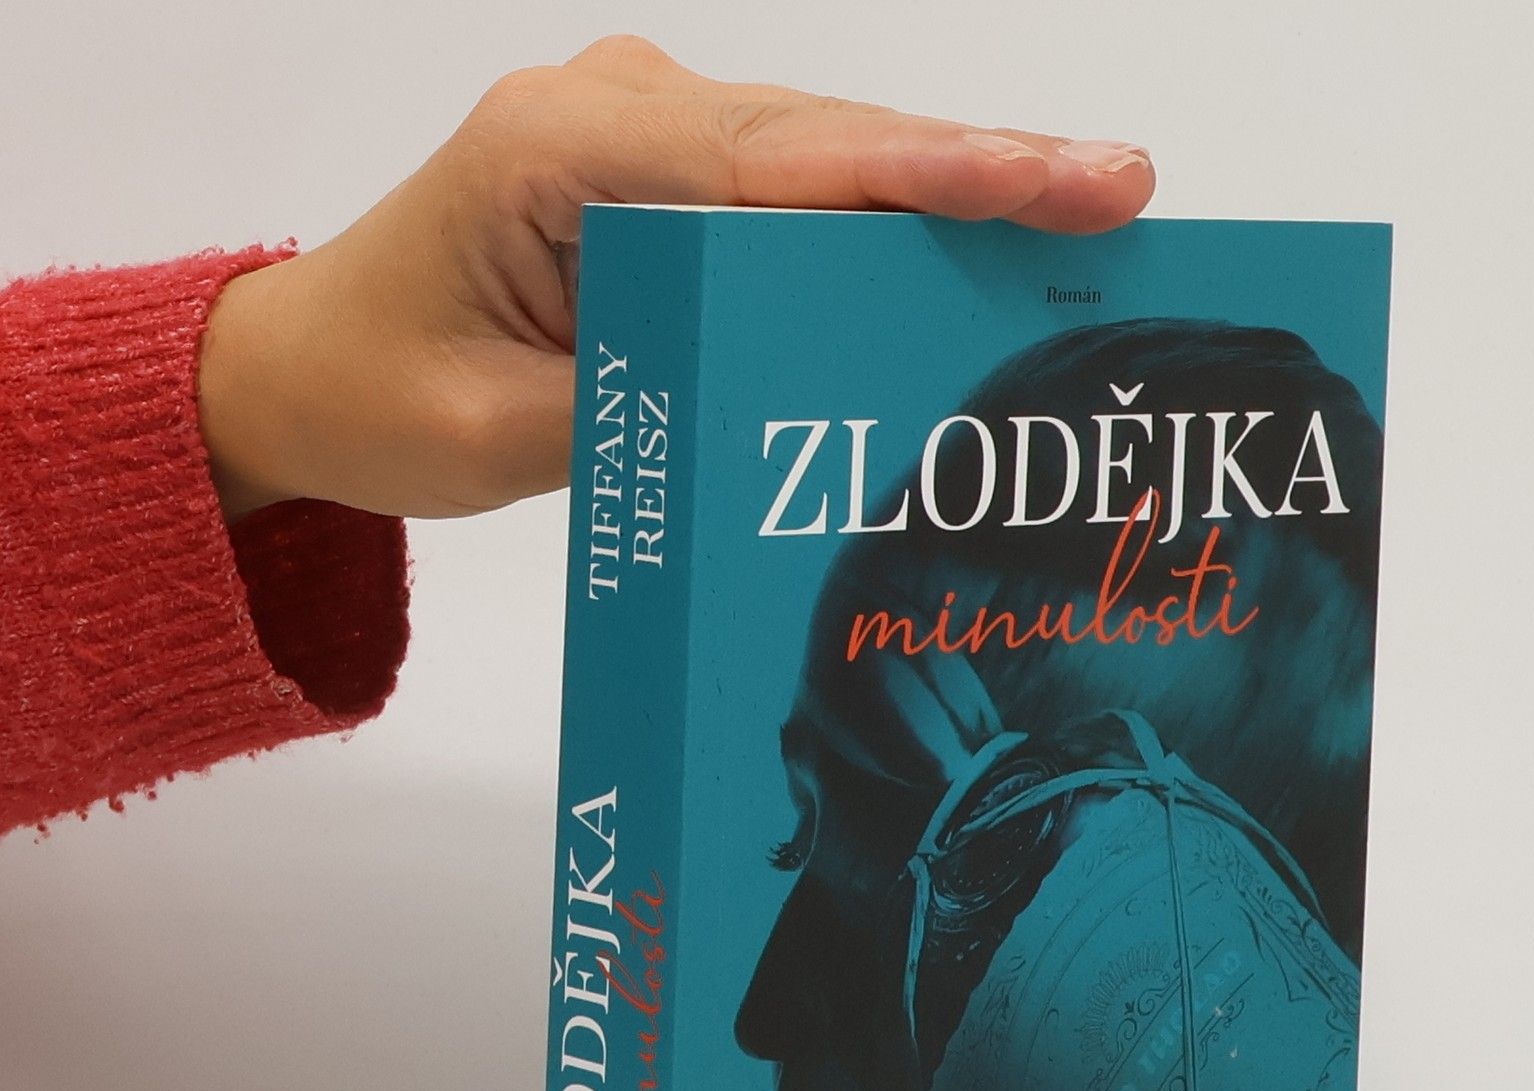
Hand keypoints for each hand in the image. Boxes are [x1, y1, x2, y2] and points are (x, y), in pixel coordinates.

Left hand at [198, 39, 1154, 520]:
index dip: (925, 178)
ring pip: (830, 154)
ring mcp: (648, 133)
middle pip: (830, 140)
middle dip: (981, 170)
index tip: (1051, 185)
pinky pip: (801, 187)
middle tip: (1123, 193)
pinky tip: (986, 244)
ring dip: (954, 190)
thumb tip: (790, 402)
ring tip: (1090, 212)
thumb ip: (646, 402)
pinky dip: (891, 216)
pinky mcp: (671, 175)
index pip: (777, 165)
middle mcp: (617, 113)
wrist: (309, 364)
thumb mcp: (499, 433)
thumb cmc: (380, 390)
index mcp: (561, 152)